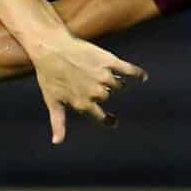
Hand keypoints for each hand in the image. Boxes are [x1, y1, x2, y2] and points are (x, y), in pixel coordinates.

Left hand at [27, 32, 147, 144]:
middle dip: (103, 91)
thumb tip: (57, 142)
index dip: (108, 120)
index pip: (102, 118)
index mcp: (83, 104)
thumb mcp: (52, 101)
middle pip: (108, 96)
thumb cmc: (48, 75)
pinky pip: (129, 70)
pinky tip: (142, 77)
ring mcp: (104, 77)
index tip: (114, 122)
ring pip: (118, 84)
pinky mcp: (109, 61)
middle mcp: (96, 93)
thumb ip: (58, 123)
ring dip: (114, 80)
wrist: (51, 48)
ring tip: (100, 71)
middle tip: (89, 79)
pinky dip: (137, 74)